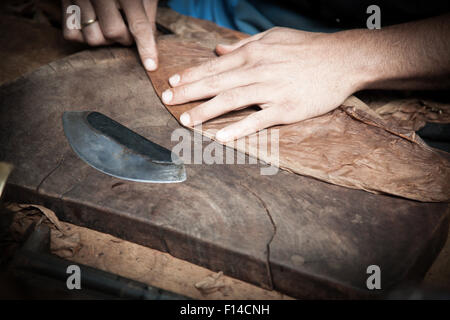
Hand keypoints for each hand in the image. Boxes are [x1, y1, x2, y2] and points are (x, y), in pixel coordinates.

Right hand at [62, 0, 158, 70]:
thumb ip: (147, 11)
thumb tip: (152, 38)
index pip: (138, 24)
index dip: (146, 47)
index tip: (151, 66)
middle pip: (114, 33)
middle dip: (124, 40)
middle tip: (127, 32)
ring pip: (93, 38)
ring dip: (106, 40)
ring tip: (109, 26)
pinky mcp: (64, 3)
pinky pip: (72, 35)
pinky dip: (84, 36)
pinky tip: (92, 25)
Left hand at [162, 27, 363, 141]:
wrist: (343, 59)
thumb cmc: (307, 48)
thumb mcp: (273, 38)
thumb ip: (244, 45)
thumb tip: (219, 49)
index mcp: (254, 53)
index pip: (215, 65)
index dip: (192, 75)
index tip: (172, 83)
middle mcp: (258, 70)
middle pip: (217, 83)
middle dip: (189, 93)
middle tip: (166, 101)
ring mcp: (272, 90)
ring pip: (232, 101)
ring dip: (206, 111)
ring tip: (186, 120)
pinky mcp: (287, 108)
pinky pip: (259, 120)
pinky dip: (240, 128)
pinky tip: (222, 136)